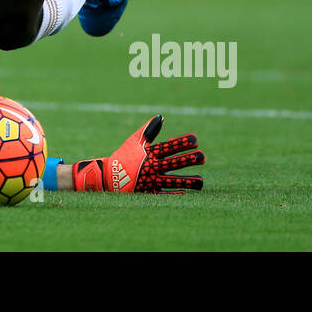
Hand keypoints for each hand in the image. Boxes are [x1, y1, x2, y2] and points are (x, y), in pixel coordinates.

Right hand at [71, 115, 203, 192]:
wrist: (109, 176)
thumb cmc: (123, 155)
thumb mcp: (134, 141)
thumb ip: (148, 130)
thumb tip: (161, 118)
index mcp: (149, 153)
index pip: (169, 146)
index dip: (182, 143)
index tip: (195, 139)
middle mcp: (152, 166)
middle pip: (174, 163)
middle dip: (189, 160)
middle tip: (202, 157)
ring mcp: (151, 180)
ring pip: (173, 181)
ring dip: (188, 181)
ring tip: (200, 182)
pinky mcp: (149, 192)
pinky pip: (164, 193)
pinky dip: (174, 193)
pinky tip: (186, 192)